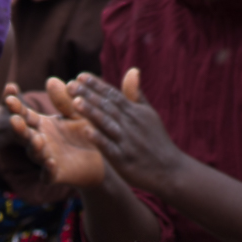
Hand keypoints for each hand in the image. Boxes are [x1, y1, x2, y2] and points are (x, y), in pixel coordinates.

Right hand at [4, 80, 105, 189]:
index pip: (24, 115)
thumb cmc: (90, 132)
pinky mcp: (56, 175)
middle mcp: (40, 141)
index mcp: (43, 125)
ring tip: (36, 140)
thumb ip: (66, 100)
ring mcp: (46, 158)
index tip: (9, 97)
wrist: (105, 159)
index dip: (16, 107)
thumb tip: (51, 80)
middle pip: (24, 135)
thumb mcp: (78, 112)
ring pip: (34, 154)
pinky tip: (51, 162)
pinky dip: (48, 170)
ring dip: (33, 147)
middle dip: (18, 128)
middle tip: (14, 120)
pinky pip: (48, 175)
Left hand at [65, 69, 185, 195]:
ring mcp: (127, 142)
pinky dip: (99, 139)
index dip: (96, 85)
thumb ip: (137, 95)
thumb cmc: (158, 142)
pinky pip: (110, 148)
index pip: (113, 95)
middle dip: (88, 94)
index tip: (80, 76)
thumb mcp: (150, 115)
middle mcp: (131, 124)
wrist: (171, 170)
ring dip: (91, 112)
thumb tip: (132, 71)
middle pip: (107, 106)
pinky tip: (87, 131)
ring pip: (107, 124)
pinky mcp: (125, 160)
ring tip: (75, 102)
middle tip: (70, 85)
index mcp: (135, 112)